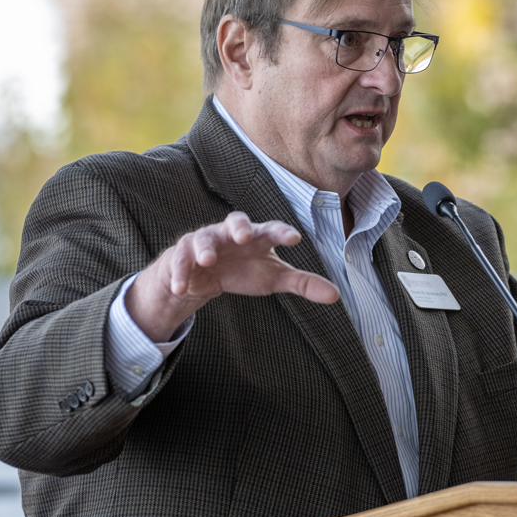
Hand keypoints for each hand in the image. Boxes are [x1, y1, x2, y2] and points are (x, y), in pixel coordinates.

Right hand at [126, 211, 339, 341]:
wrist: (206, 277)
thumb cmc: (246, 269)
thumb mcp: (274, 277)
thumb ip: (302, 283)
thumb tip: (336, 295)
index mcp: (258, 236)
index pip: (272, 229)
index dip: (283, 232)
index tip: (295, 238)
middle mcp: (231, 233)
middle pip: (236, 221)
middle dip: (239, 227)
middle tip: (245, 236)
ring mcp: (206, 241)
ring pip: (204, 238)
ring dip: (205, 248)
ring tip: (207, 261)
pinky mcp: (183, 254)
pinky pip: (179, 260)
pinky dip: (180, 272)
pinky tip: (182, 286)